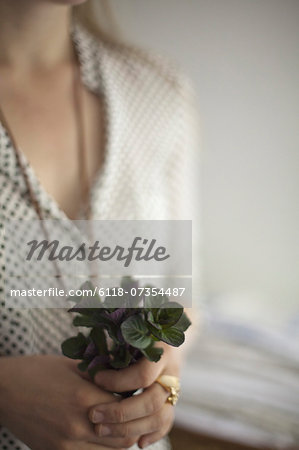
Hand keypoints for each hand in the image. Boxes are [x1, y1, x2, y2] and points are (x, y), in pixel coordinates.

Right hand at [0, 355, 128, 449]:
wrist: (4, 390)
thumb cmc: (38, 372)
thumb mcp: (72, 366)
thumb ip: (101, 376)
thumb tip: (125, 380)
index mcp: (83, 399)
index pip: (127, 410)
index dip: (134, 402)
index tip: (133, 394)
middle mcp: (77, 427)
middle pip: (124, 438)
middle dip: (132, 425)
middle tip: (129, 411)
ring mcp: (66, 445)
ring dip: (118, 439)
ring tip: (116, 422)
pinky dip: (100, 448)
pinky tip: (97, 433)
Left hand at [91, 344, 182, 447]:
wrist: (165, 334)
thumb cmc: (137, 332)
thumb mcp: (128, 334)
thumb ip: (114, 349)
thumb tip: (88, 367)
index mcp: (162, 351)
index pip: (143, 374)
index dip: (118, 381)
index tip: (96, 379)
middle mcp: (171, 372)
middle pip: (151, 401)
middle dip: (120, 412)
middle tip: (93, 415)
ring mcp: (174, 389)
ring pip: (160, 417)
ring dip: (131, 428)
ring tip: (103, 430)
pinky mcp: (172, 401)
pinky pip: (166, 423)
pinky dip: (153, 435)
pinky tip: (137, 442)